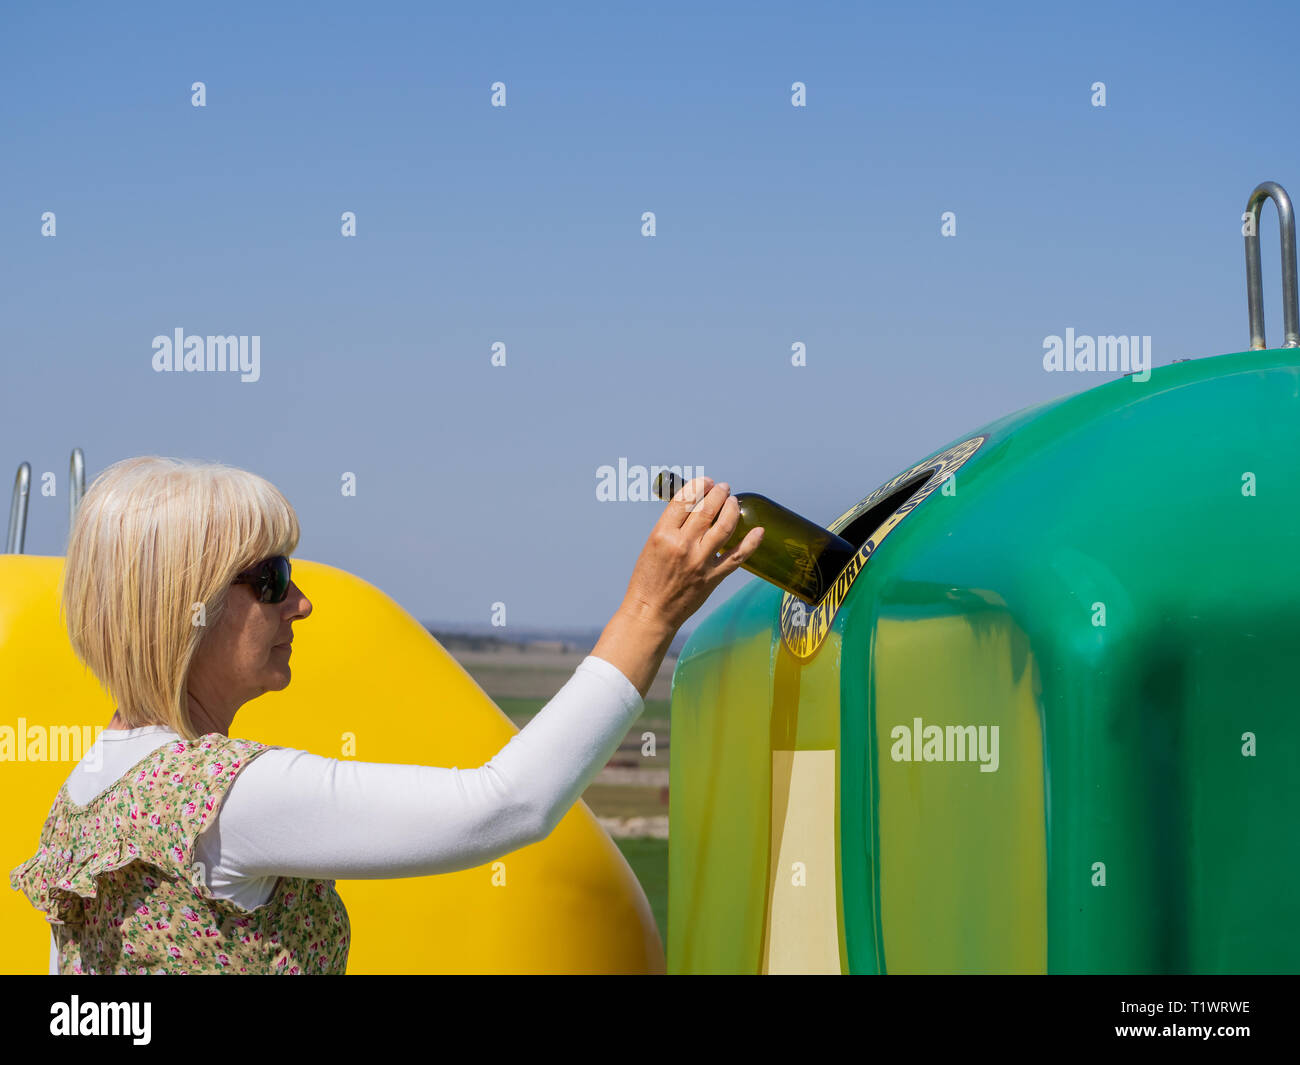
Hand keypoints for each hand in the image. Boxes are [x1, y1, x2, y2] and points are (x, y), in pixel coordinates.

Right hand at [619, 476, 764, 632]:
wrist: (651, 612)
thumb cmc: (647, 579)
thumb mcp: (652, 545)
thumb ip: (672, 527)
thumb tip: (694, 508)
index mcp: (663, 535)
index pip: (684, 500)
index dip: (698, 486)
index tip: (705, 482)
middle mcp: (683, 546)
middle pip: (707, 509)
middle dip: (718, 493)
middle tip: (723, 488)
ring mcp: (700, 562)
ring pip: (725, 526)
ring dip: (732, 509)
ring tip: (733, 502)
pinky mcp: (713, 577)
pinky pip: (738, 556)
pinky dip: (751, 542)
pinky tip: (759, 530)